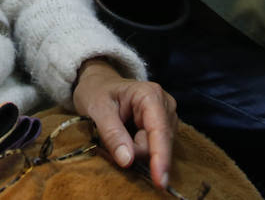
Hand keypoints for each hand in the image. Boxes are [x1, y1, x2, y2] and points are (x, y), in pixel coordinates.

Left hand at [71, 59, 176, 188]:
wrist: (99, 84)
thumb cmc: (96, 92)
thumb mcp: (96, 109)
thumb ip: (112, 134)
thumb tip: (128, 160)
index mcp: (150, 95)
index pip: (159, 131)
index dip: (160, 157)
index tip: (159, 181)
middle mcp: (165, 105)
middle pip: (156, 144)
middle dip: (135, 150)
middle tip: (110, 135)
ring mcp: (167, 117)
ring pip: (155, 149)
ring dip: (135, 149)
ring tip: (118, 131)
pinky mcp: (165, 127)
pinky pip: (153, 149)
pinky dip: (137, 149)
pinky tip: (128, 136)